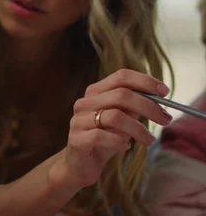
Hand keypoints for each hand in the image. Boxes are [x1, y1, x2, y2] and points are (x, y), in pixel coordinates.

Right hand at [54, 69, 172, 189]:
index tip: (165, 92)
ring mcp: (79, 120)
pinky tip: (125, 147)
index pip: (121, 76)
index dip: (145, 82)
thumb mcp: (122, 120)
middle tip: (165, 119)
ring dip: (138, 129)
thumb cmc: (104, 140)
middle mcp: (85, 102)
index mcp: (96, 92)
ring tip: (149, 140)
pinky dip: (119, 142)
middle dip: (148, 107)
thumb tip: (159, 99)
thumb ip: (134, 107)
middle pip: (121, 95)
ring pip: (114, 116)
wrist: (80, 165)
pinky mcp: (76, 139)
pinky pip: (102, 136)